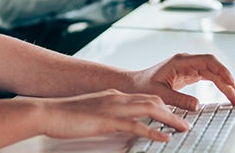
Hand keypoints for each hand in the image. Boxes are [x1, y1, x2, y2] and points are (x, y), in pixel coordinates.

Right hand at [38, 89, 189, 141]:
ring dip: (169, 119)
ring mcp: (112, 108)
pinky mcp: (107, 120)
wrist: (48, 112)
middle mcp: (116, 98)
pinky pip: (136, 125)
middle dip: (172, 111)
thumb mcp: (92, 112)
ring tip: (184, 129)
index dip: (163, 106)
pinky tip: (163, 138)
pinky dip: (153, 131)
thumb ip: (108, 116)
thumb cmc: (66, 115)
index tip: (175, 115)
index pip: (144, 97)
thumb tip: (121, 126)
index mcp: (113, 96)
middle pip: (152, 100)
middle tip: (187, 122)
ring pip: (149, 109)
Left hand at [128, 53, 234, 110]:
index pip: (208, 61)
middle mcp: (186, 61)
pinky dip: (220, 84)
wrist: (133, 84)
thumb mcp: (160, 94)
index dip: (223, 72)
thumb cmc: (143, 86)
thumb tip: (197, 105)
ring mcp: (188, 67)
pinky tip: (228, 93)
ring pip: (214, 71)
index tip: (232, 86)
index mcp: (180, 61)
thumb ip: (178, 99)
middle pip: (214, 66)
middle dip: (229, 80)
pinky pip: (209, 76)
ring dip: (227, 83)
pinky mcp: (189, 74)